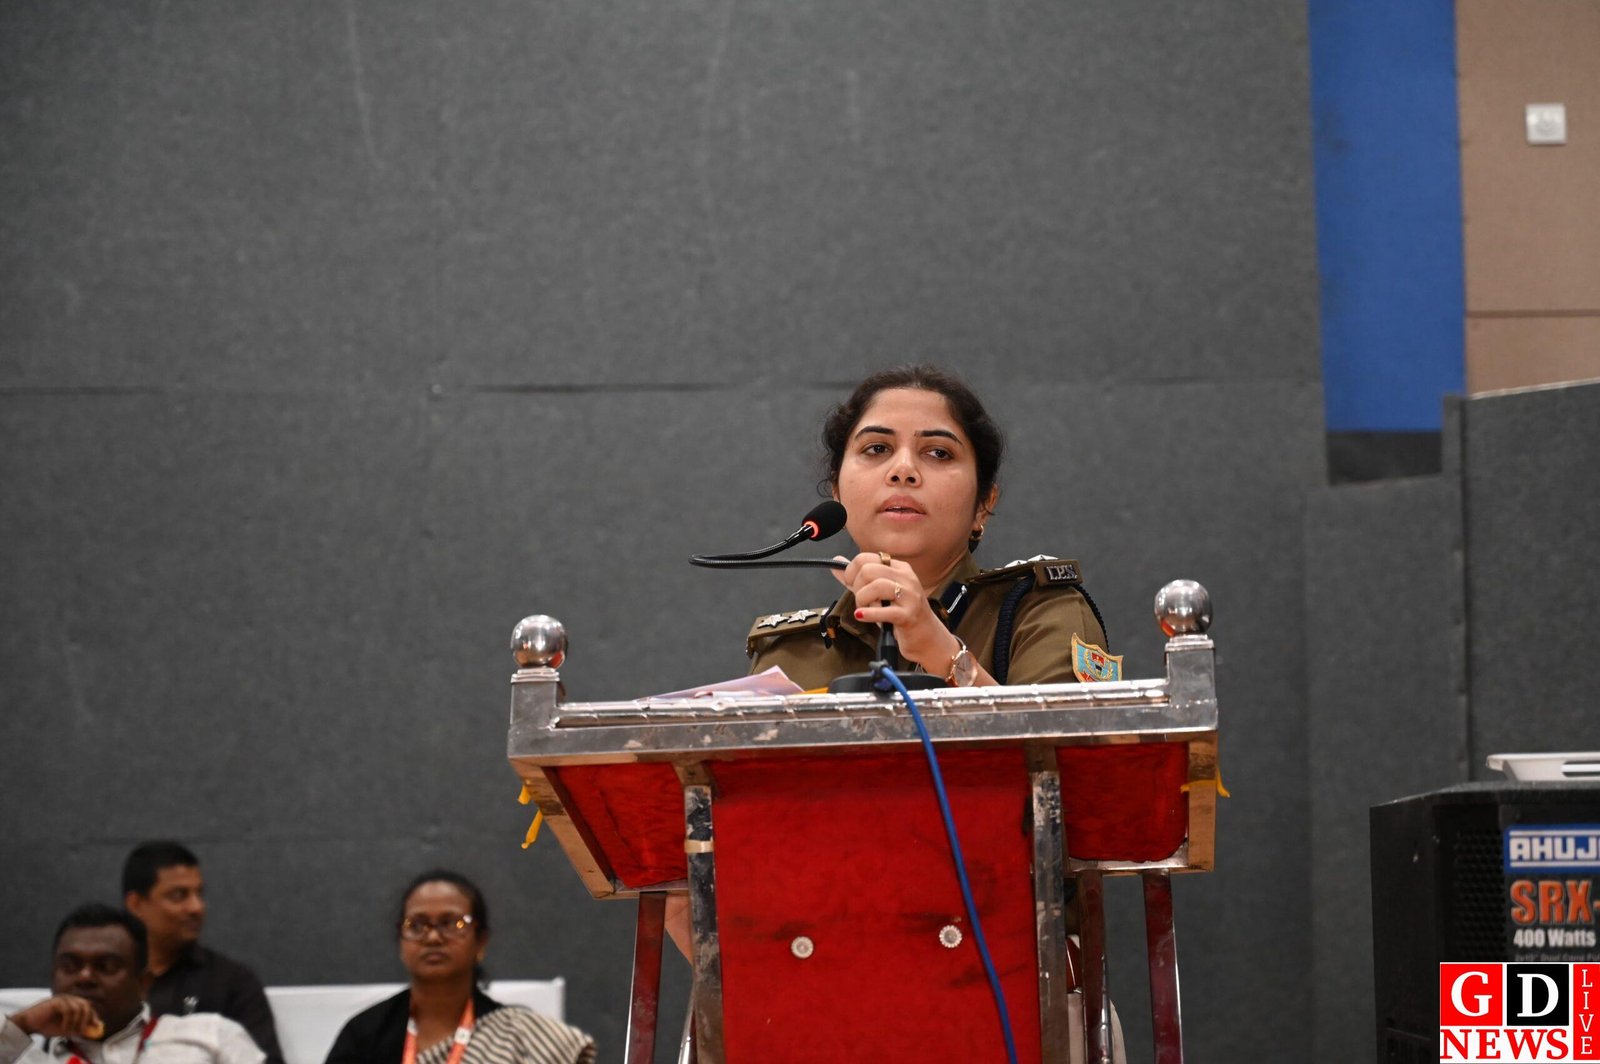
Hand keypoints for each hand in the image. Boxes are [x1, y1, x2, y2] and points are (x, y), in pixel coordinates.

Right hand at [8, 994, 104, 1039]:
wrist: (29, 1024)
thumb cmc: (47, 1026)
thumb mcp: (66, 1028)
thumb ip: (79, 1027)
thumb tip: (94, 1028)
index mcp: (72, 1003)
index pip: (88, 1006)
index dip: (93, 1016)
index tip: (96, 1026)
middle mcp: (69, 999)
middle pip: (86, 1005)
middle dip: (87, 1019)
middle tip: (82, 1031)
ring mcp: (63, 998)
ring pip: (78, 1008)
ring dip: (76, 1022)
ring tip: (69, 1032)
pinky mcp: (56, 1001)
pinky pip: (68, 1010)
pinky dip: (68, 1021)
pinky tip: (63, 1028)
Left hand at [831, 552, 959, 676]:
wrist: (927, 639)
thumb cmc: (901, 615)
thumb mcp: (879, 593)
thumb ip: (858, 579)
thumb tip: (836, 563)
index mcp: (899, 568)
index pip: (865, 558)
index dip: (851, 572)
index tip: (851, 585)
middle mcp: (906, 578)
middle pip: (868, 570)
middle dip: (856, 586)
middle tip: (860, 600)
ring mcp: (909, 596)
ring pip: (875, 586)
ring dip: (862, 600)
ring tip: (864, 609)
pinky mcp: (909, 615)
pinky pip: (883, 610)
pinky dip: (868, 614)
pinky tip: (862, 616)